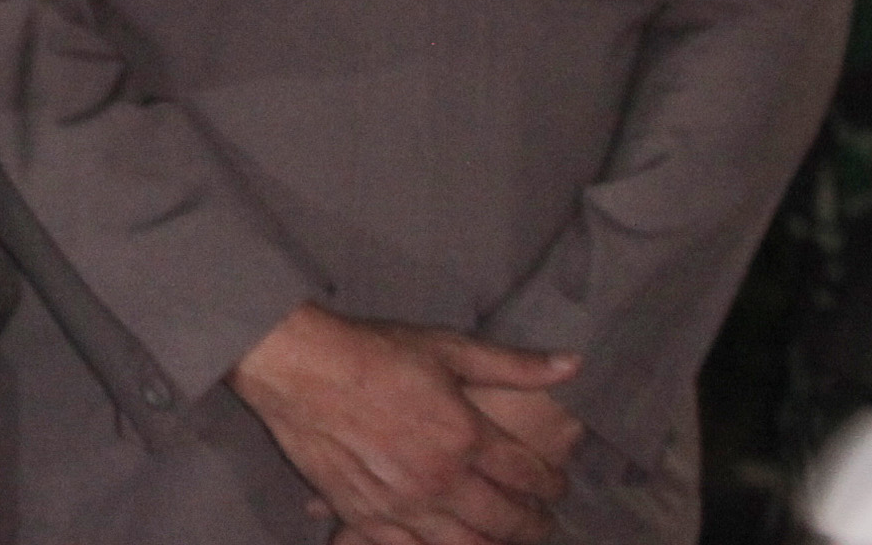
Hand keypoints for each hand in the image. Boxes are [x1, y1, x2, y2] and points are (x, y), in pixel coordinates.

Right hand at [229, 304, 579, 544]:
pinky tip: (448, 543)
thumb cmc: (373, 351)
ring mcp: (403, 505)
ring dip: (494, 544)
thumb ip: (513, 364)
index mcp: (467, 435)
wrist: (296, 367)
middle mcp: (442, 479)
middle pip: (508, 520)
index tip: (556, 486)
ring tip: (501, 537)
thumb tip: (574, 365)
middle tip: (540, 522)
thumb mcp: (446, 347)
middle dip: (534, 523)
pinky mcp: (367, 517)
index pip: (531, 475)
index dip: (552, 484)